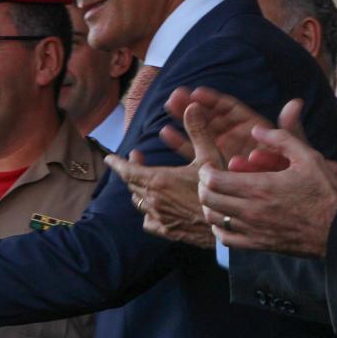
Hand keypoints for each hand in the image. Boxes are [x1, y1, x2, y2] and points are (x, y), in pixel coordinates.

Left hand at [105, 103, 221, 248]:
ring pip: (139, 202)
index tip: (108, 158)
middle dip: (131, 170)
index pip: (127, 171)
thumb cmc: (219, 190)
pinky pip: (148, 221)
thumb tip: (192, 106)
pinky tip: (153, 209)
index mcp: (158, 180)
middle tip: (136, 159)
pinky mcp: (167, 230)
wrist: (228, 225)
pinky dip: (147, 212)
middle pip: (132, 184)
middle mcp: (153, 199)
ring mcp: (158, 217)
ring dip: (138, 190)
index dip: (117, 163)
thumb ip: (198, 131)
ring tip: (144, 181)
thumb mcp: (210, 157)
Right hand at [162, 87, 302, 166]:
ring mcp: (221, 150)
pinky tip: (166, 132)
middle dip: (193, 104)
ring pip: (199, 130)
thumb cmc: (290, 174)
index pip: (229, 109)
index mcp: (251, 128)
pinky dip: (181, 142)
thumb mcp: (292, 151)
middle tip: (176, 96)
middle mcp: (233, 136)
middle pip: (210, 116)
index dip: (213, 100)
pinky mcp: (213, 166)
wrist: (282, 201)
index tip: (196, 93)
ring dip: (184, 118)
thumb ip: (289, 130)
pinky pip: (194, 151)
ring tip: (169, 106)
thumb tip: (295, 104)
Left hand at [198, 125, 336, 256]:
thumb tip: (256, 129)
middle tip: (209, 180)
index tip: (209, 167)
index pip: (212, 180)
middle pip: (207, 199)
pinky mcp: (258, 245)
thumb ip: (280, 138)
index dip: (205, 171)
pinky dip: (219, 227)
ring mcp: (253, 230)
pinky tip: (225, 218)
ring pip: (213, 219)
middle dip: (202, 187)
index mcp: (259, 187)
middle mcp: (251, 210)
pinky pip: (225, 238)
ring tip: (215, 196)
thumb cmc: (325, 192)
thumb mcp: (308, 157)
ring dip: (209, 206)